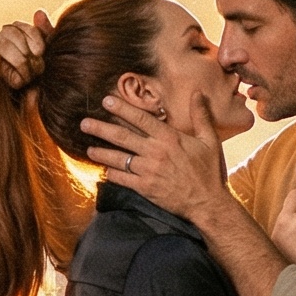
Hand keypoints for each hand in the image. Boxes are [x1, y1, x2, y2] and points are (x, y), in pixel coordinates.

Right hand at [0, 10, 50, 88]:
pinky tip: (17, 81)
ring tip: (28, 77)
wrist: (30, 108)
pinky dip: (6, 70)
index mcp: (12, 34)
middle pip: (9, 32)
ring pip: (0, 44)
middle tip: (37, 69)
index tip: (42, 52)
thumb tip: (39, 12)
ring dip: (19, 62)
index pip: (19, 25)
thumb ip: (46, 33)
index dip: (32, 36)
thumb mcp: (47, 55)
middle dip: (26, 52)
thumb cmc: (39, 79)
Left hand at [81, 92, 230, 222]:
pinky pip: (123, 179)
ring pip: (119, 158)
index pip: (141, 119)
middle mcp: (156, 152)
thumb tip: (197, 92)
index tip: (106, 101)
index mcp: (170, 138)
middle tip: (85, 123)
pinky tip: (103, 170)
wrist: (208, 203)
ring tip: (88, 148)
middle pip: (123, 137)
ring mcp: (149, 171)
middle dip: (101, 128)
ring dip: (101, 152)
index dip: (122, 109)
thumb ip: (201, 115)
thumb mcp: (210, 140)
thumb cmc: (210, 172)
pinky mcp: (146, 188)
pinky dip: (111, 174)